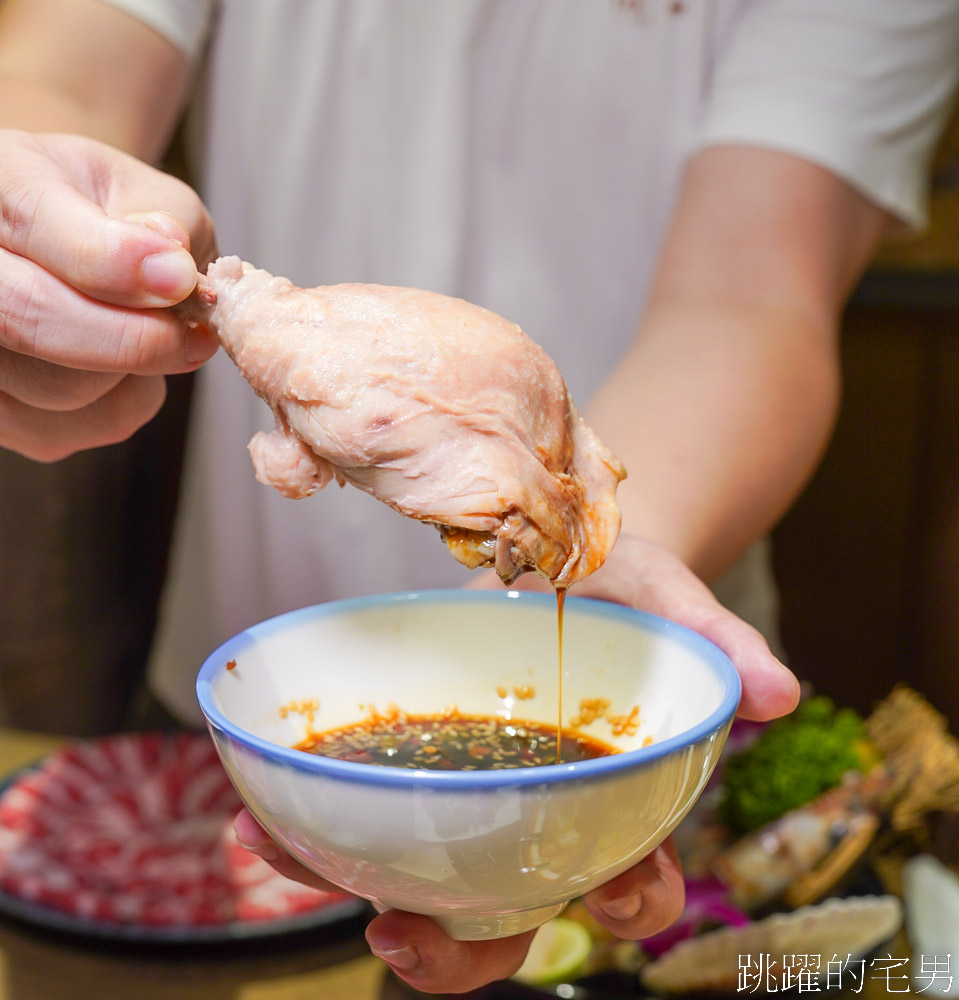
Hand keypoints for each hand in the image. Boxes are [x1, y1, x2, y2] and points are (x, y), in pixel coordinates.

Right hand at [0, 129, 218, 459]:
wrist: (66, 245)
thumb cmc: (102, 214)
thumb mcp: (141, 190)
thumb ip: (165, 219)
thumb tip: (172, 269)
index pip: (35, 223)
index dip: (114, 260)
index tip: (179, 278)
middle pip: (29, 318)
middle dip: (135, 336)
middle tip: (193, 333)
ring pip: (60, 388)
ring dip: (134, 373)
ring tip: (150, 336)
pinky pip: (76, 428)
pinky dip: (124, 403)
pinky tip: (122, 368)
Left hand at [233, 534, 798, 992]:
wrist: (560, 552)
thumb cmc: (624, 591)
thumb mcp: (670, 600)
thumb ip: (718, 644)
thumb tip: (780, 693)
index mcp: (613, 796)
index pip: (629, 879)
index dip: (618, 905)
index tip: (601, 896)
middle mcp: (538, 817)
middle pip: (509, 914)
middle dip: (459, 950)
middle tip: (399, 934)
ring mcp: (470, 795)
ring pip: (422, 878)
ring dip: (352, 887)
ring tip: (281, 859)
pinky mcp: (413, 759)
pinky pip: (363, 809)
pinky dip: (310, 824)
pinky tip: (260, 811)